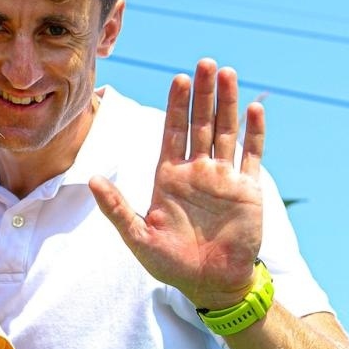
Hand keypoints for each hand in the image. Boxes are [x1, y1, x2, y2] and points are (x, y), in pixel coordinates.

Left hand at [89, 59, 264, 308]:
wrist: (211, 285)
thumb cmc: (172, 265)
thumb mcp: (139, 238)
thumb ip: (117, 208)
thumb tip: (94, 180)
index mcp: (170, 177)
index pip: (173, 132)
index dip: (176, 105)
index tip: (178, 79)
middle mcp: (197, 171)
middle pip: (200, 123)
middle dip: (202, 94)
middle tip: (204, 63)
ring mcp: (224, 178)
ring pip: (226, 131)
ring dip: (227, 103)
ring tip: (227, 74)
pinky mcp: (247, 190)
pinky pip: (251, 155)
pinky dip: (254, 133)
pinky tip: (255, 109)